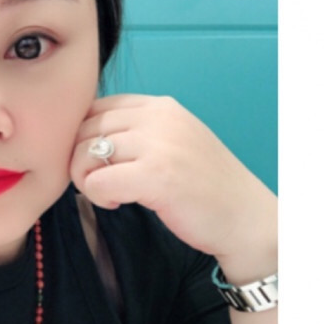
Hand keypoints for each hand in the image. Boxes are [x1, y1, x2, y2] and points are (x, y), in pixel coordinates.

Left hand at [70, 95, 275, 278]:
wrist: (245, 217)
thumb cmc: (204, 186)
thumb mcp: (173, 141)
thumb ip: (136, 131)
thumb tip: (82, 138)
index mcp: (160, 106)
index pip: (94, 108)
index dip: (82, 138)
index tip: (96, 163)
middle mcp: (158, 117)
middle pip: (83, 129)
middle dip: (79, 162)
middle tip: (99, 184)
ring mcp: (159, 144)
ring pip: (85, 154)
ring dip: (87, 180)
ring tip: (111, 194)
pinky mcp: (156, 176)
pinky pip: (97, 182)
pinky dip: (98, 197)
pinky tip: (118, 204)